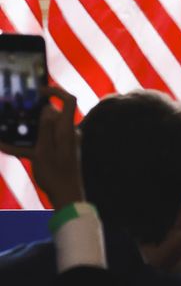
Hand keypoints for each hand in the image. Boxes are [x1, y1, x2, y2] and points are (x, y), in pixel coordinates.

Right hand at [3, 87, 80, 208]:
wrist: (66, 195)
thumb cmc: (55, 175)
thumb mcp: (43, 151)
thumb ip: (45, 129)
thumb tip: (48, 108)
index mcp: (67, 130)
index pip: (69, 100)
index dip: (55, 91)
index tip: (38, 90)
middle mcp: (68, 132)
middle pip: (52, 113)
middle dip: (33, 112)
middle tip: (15, 112)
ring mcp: (65, 141)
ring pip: (44, 128)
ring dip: (27, 129)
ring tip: (8, 132)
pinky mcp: (59, 150)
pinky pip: (42, 141)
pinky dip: (27, 143)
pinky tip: (5, 146)